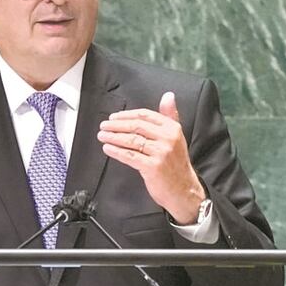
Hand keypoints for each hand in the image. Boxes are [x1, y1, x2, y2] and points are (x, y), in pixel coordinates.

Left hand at [97, 92, 205, 224]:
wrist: (183, 189)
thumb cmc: (176, 164)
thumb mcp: (176, 137)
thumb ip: (170, 116)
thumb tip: (168, 96)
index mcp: (172, 128)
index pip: (145, 115)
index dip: (126, 115)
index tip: (114, 117)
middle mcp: (168, 138)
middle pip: (136, 126)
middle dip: (117, 125)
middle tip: (104, 126)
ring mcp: (161, 152)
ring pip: (131, 140)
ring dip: (114, 137)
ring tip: (102, 136)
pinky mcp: (153, 167)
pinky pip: (130, 156)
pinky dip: (117, 151)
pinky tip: (108, 148)